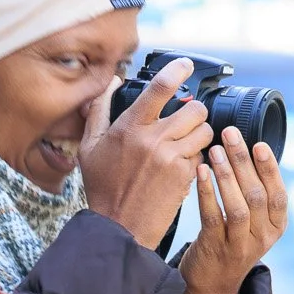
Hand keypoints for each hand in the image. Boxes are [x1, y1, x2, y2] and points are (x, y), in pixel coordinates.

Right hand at [79, 58, 213, 248]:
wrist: (118, 227)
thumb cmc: (103, 189)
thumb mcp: (89, 148)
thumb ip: (99, 111)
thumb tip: (110, 82)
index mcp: (129, 127)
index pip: (160, 88)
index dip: (177, 70)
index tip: (186, 65)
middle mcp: (152, 139)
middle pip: (194, 108)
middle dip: (194, 112)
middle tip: (185, 121)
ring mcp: (171, 158)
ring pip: (204, 131)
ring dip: (199, 134)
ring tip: (185, 143)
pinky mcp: (184, 177)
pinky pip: (202, 156)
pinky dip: (195, 158)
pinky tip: (180, 166)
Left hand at [178, 127, 287, 293]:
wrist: (212, 285)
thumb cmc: (230, 240)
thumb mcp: (253, 222)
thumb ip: (254, 193)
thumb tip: (246, 148)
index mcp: (276, 226)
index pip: (278, 194)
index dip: (269, 168)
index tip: (258, 143)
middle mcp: (262, 237)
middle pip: (257, 195)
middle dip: (244, 162)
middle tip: (230, 134)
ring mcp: (240, 245)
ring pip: (238, 207)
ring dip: (226, 175)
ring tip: (215, 151)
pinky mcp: (216, 249)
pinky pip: (212, 217)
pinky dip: (207, 192)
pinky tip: (201, 172)